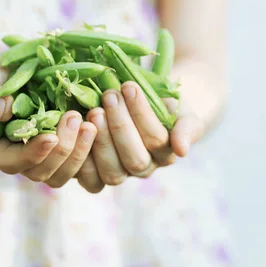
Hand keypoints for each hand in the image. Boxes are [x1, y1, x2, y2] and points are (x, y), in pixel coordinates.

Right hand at [0, 58, 96, 185]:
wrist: (13, 74)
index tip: (52, 136)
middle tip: (75, 118)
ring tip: (91, 123)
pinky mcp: (63, 152)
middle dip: (61, 150)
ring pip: (63, 174)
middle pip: (41, 172)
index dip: (33, 153)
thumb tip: (3, 110)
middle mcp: (18, 158)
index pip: (12, 162)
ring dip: (80, 152)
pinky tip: (100, 126)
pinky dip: (91, 151)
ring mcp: (43, 158)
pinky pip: (80, 167)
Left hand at [76, 82, 203, 193]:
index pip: (156, 139)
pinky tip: (79, 129)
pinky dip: (82, 158)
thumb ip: (186, 128)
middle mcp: (144, 168)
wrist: (144, 107)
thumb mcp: (180, 110)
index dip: (141, 113)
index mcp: (166, 153)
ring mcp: (120, 174)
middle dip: (120, 126)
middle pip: (134, 159)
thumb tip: (182, 150)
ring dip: (102, 141)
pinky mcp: (96, 176)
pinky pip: (90, 180)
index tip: (129, 86)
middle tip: (110, 96)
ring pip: (113, 172)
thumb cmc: (163, 105)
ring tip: (95, 110)